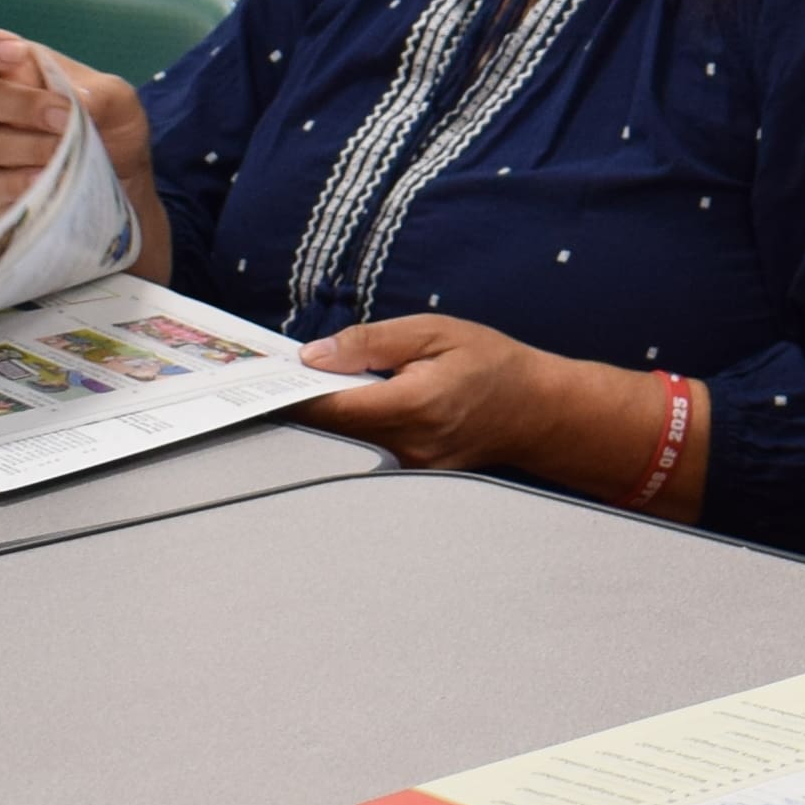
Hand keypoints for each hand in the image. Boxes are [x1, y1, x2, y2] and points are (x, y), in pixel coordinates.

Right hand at [0, 23, 144, 215]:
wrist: (120, 179)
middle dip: (26, 107)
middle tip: (65, 119)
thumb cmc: (108, 127)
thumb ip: (99, 94)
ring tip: (65, 154)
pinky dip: (17, 182)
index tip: (14, 53)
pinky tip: (43, 180)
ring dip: (31, 147)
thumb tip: (74, 101)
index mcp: (13, 69)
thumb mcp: (119, 102)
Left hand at [297, 311, 616, 472]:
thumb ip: (372, 343)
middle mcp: (408, 445)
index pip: (330, 406)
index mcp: (412, 404)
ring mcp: (410, 466)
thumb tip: (314, 355)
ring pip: (348, 440)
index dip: (292, 392)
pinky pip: (369, 447)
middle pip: (332, 427)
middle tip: (280, 374)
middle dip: (307, 398)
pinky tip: (359, 402)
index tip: (265, 376)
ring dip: (331, 412)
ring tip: (320, 383)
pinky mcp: (413, 472)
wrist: (539, 410)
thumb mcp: (434, 332)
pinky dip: (356, 424)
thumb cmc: (492, 363)